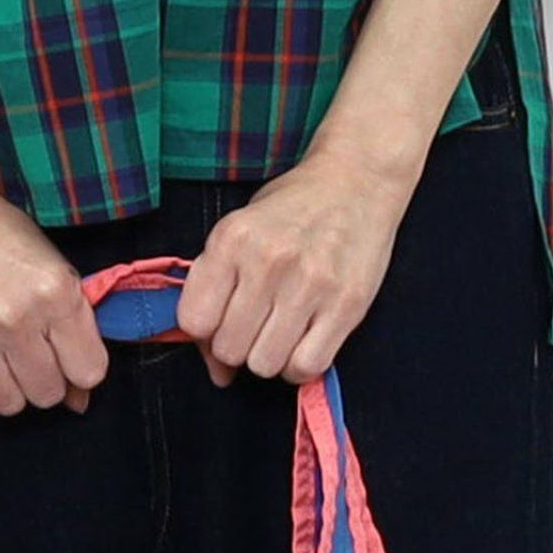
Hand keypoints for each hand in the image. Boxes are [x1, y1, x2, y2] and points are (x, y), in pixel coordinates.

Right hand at [0, 179, 107, 418]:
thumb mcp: (52, 271)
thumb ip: (74, 333)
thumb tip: (80, 401)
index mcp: (55, 293)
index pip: (89, 372)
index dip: (76, 366)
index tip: (60, 351)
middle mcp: (14, 318)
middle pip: (47, 394)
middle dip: (39, 376)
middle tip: (19, 345)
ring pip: (8, 405)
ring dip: (3, 385)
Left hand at [176, 142, 422, 385]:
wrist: (358, 179)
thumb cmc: (291, 211)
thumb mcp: (239, 233)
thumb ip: (215, 295)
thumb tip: (217, 373)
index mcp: (232, 239)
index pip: (194, 321)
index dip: (204, 332)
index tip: (222, 320)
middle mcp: (268, 261)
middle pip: (229, 349)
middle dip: (238, 345)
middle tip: (256, 325)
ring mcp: (310, 284)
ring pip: (265, 365)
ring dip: (269, 358)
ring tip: (281, 331)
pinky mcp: (346, 305)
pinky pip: (306, 367)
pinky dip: (299, 367)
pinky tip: (302, 342)